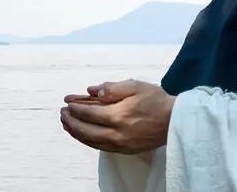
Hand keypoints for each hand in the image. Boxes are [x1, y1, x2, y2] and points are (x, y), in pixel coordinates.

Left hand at [61, 80, 175, 154]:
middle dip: (71, 122)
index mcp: (117, 115)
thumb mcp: (134, 86)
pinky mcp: (124, 150)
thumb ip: (111, 88)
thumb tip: (92, 91)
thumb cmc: (155, 100)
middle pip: (85, 130)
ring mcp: (120, 144)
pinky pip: (100, 147)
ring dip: (76, 132)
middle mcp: (116, 133)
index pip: (88, 113)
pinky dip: (87, 140)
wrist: (174, 121)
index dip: (75, 108)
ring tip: (67, 124)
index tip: (67, 102)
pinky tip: (83, 134)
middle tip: (63, 114)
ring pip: (90, 141)